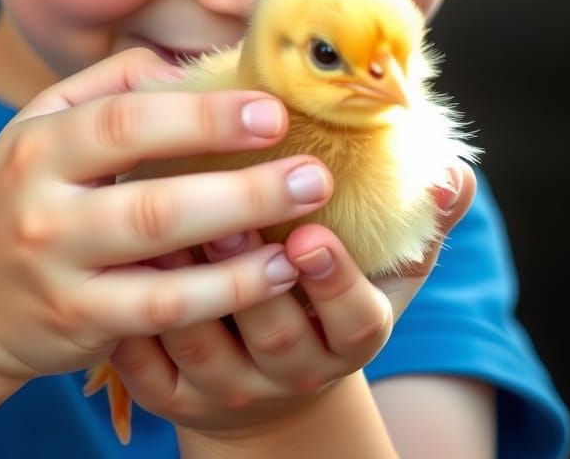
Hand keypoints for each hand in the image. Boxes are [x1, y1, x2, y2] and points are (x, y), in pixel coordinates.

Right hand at [0, 49, 333, 384]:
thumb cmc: (20, 193)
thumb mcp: (43, 124)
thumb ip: (111, 84)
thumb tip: (190, 64)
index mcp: (39, 145)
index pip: (125, 122)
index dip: (202, 116)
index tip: (273, 110)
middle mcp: (42, 212)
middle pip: (152, 200)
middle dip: (242, 187)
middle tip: (313, 173)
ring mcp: (59, 275)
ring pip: (162, 268)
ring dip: (245, 250)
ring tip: (309, 228)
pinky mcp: (79, 326)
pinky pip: (163, 315)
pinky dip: (224, 295)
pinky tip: (275, 274)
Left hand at [106, 162, 476, 438]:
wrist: (270, 387)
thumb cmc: (324, 303)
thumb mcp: (380, 274)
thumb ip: (417, 224)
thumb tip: (453, 173)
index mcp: (346, 338)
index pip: (354, 320)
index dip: (334, 281)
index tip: (310, 234)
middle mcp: (289, 372)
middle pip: (274, 334)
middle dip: (250, 275)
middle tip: (224, 217)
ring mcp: (225, 389)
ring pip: (202, 345)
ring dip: (182, 287)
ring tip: (159, 227)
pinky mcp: (170, 396)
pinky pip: (144, 364)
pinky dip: (129, 316)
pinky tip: (115, 263)